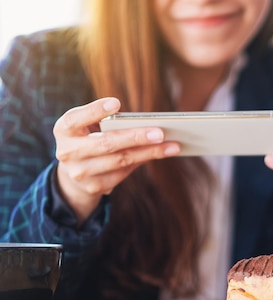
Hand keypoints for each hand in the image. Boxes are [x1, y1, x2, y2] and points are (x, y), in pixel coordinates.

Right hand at [54, 97, 180, 224]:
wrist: (73, 174)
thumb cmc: (87, 139)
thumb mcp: (87, 127)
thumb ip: (106, 122)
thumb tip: (148, 124)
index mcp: (63, 130)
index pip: (75, 119)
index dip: (94, 111)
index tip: (117, 102)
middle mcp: (68, 152)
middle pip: (106, 143)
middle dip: (136, 137)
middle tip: (161, 132)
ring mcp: (80, 172)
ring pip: (120, 161)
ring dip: (150, 153)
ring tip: (172, 146)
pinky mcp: (94, 187)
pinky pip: (124, 173)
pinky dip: (142, 161)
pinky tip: (159, 154)